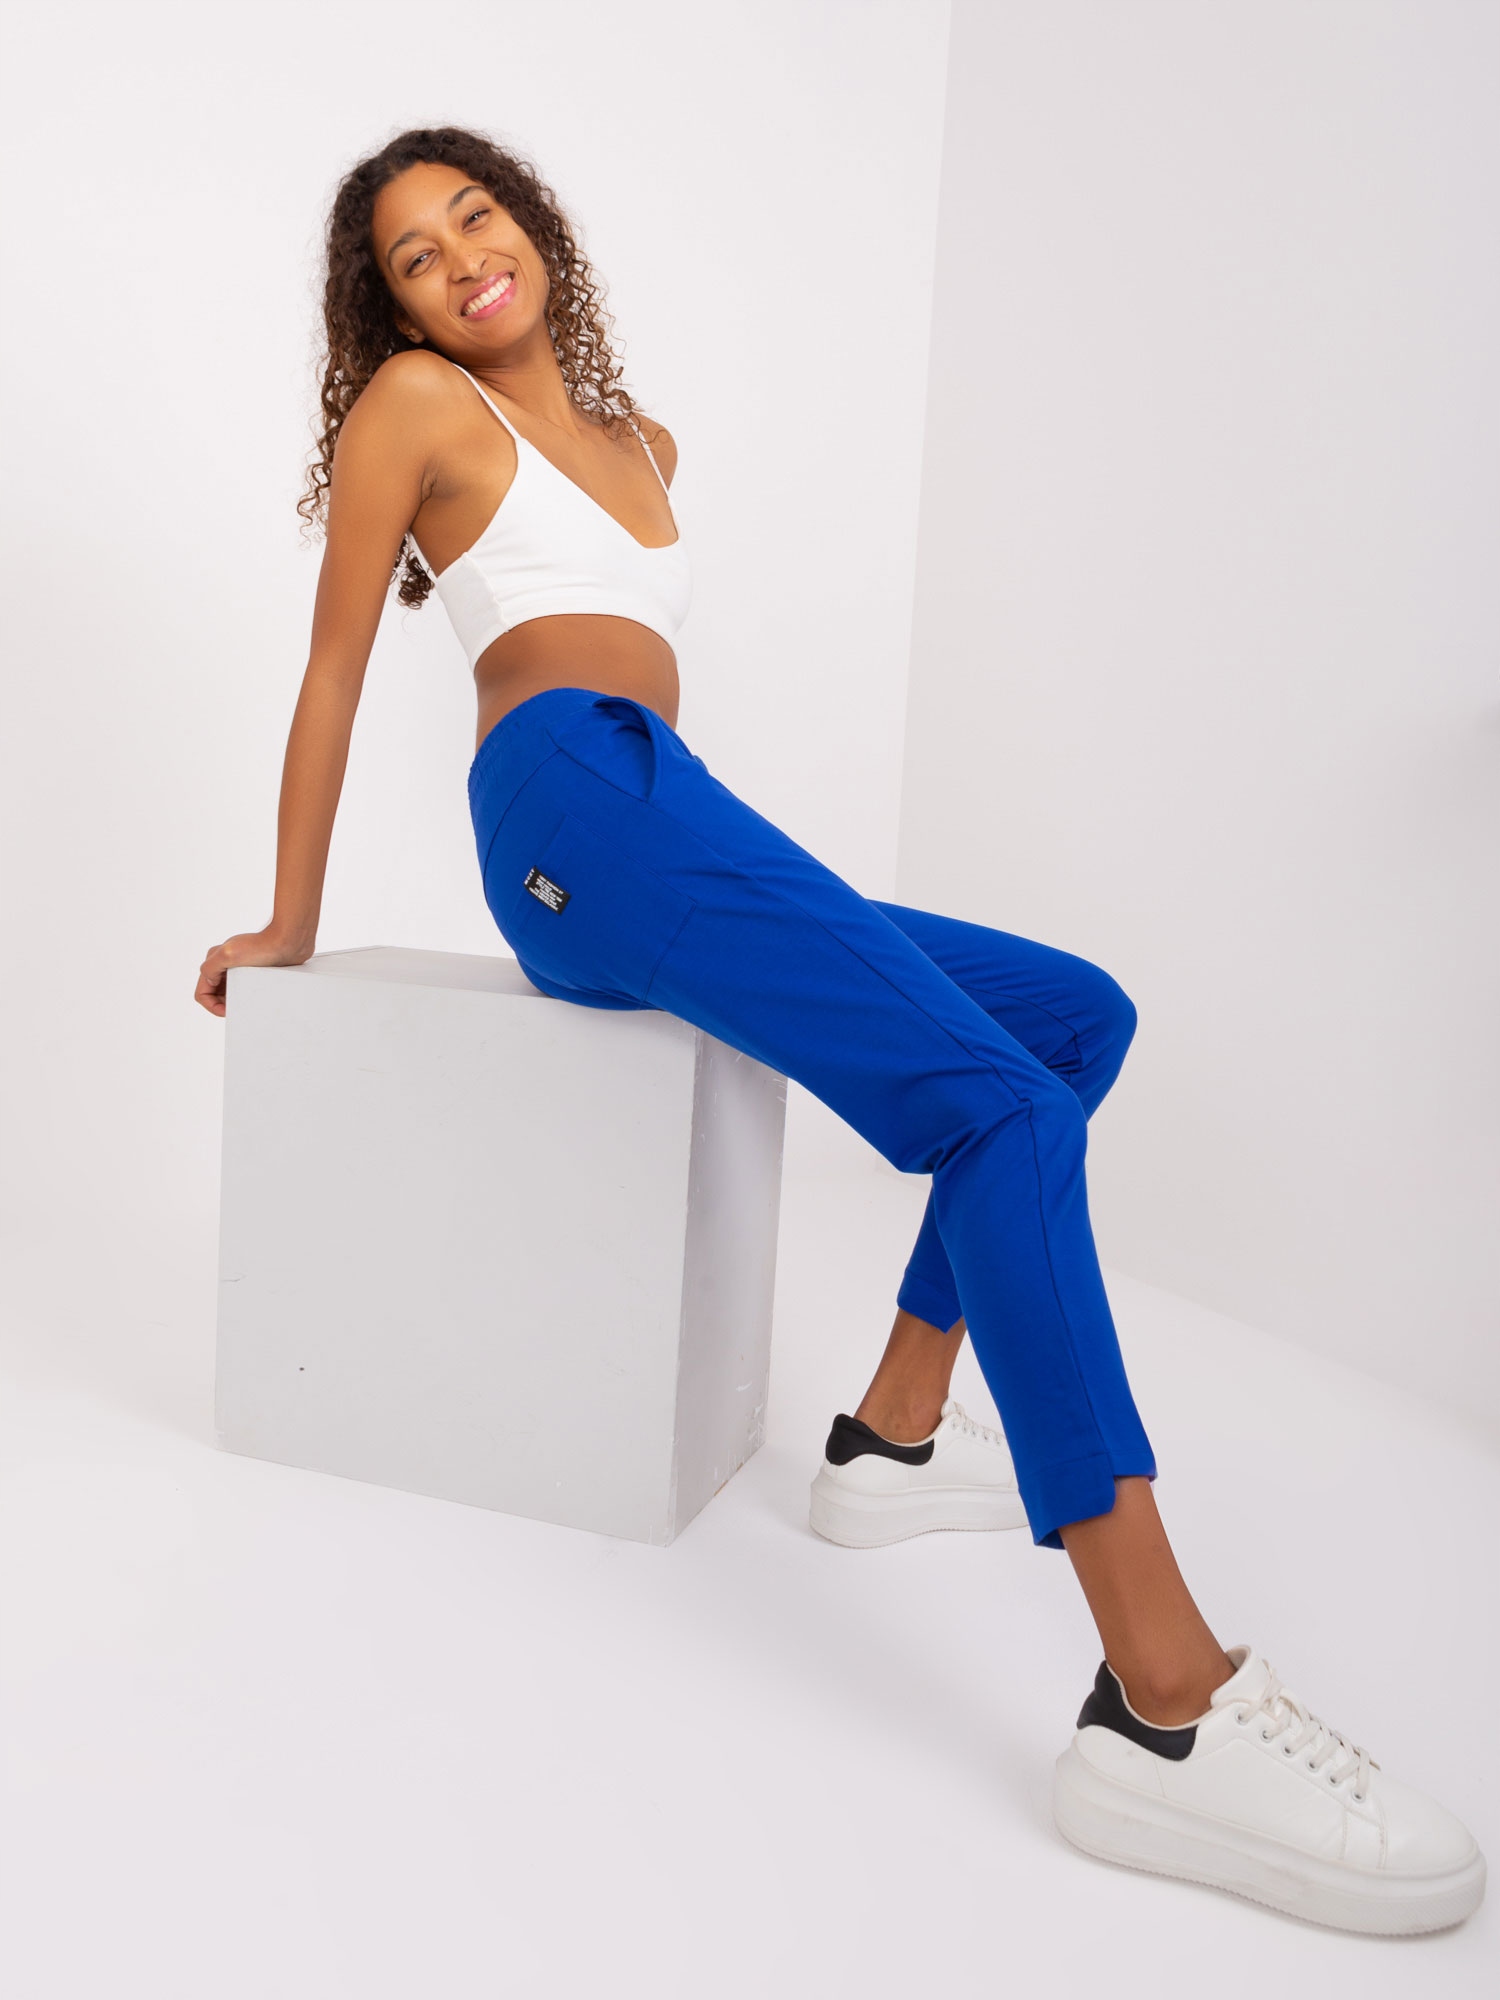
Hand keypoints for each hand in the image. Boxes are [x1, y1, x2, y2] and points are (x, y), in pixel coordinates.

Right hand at [195, 925, 313, 1017]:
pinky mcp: (252, 969)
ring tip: (247, 1002)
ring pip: (228, 990)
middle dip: (223, 1003)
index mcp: (214, 959)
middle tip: (238, 1008)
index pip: (202, 992)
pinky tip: (254, 996)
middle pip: (214, 993)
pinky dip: (245, 994)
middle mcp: (223, 962)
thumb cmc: (262, 946)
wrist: (287, 941)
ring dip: (234, 999)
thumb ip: (210, 968)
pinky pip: (243, 986)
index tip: (227, 1011)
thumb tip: (209, 981)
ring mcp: (238, 966)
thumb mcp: (228, 955)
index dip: (212, 1006)